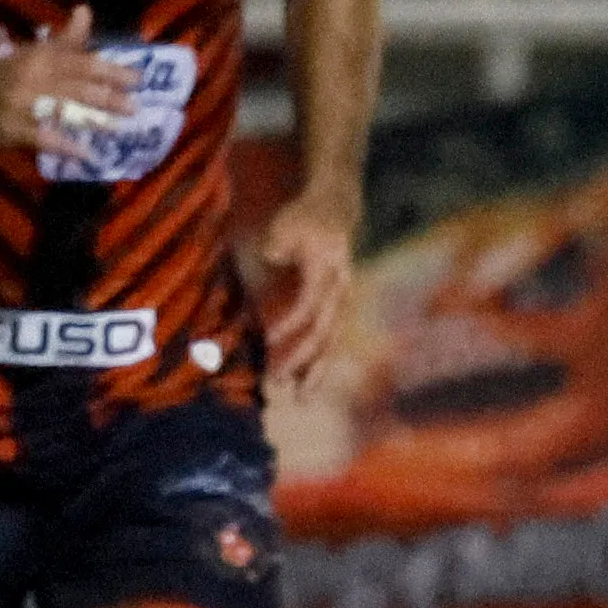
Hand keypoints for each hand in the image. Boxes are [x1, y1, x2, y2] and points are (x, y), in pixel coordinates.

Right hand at [0, 8, 142, 157]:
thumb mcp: (29, 55)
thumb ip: (63, 40)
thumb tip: (87, 10)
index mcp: (37, 56)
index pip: (81, 61)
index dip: (111, 70)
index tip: (137, 78)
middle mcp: (31, 77)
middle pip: (77, 87)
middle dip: (109, 97)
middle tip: (135, 107)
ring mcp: (20, 104)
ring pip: (64, 111)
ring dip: (94, 121)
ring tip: (118, 129)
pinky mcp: (11, 130)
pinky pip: (44, 138)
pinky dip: (66, 146)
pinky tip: (86, 154)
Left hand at [253, 193, 360, 386]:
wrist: (335, 208)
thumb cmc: (304, 216)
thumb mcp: (289, 221)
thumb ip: (279, 240)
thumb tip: (271, 256)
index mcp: (326, 269)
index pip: (307, 303)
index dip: (287, 322)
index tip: (266, 339)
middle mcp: (339, 290)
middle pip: (323, 331)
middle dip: (300, 358)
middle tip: (276, 379)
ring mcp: (341, 301)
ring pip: (331, 343)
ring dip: (315, 371)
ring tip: (301, 398)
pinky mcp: (337, 309)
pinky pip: (329, 341)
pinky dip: (318, 364)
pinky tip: (302, 385)